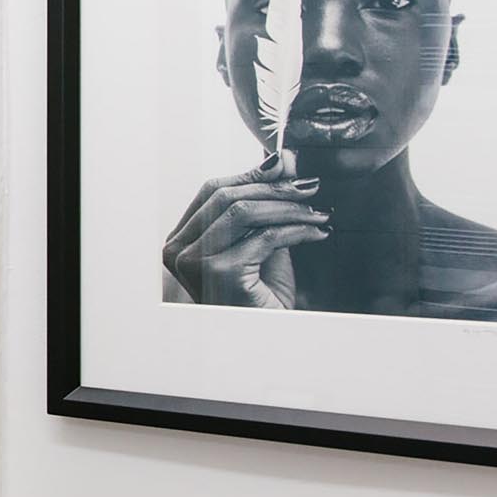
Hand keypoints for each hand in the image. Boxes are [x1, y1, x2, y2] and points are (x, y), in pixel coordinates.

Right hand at [162, 151, 330, 307]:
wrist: (267, 338)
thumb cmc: (259, 295)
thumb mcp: (258, 241)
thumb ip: (263, 204)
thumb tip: (280, 158)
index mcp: (180, 240)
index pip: (212, 190)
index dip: (251, 175)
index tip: (289, 167)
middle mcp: (179, 250)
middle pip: (226, 196)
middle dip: (274, 188)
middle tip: (311, 185)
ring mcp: (195, 262)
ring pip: (244, 212)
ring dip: (288, 207)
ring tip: (317, 211)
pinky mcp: (221, 273)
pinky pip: (266, 237)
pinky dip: (297, 230)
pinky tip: (317, 233)